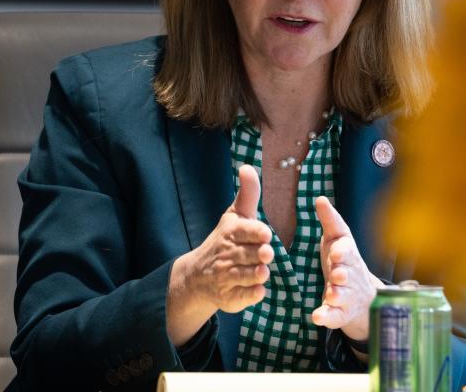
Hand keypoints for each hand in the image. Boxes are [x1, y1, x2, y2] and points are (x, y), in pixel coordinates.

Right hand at [167, 164, 273, 343]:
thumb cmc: (225, 240)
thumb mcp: (235, 215)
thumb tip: (248, 166)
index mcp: (231, 233)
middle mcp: (227, 255)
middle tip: (266, 253)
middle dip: (258, 254)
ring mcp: (227, 277)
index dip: (256, 232)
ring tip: (262, 271)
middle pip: (248, 254)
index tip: (266, 234)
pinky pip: (243, 297)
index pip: (245, 231)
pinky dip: (251, 295)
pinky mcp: (230, 297)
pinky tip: (258, 290)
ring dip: (256, 274)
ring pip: (245, 275)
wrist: (199, 275)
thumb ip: (248, 193)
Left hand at [311, 196, 379, 341]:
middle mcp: (349, 275)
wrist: (362, 295)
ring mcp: (346, 295)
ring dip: (337, 295)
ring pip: (342, 296)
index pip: (347, 251)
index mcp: (348, 255)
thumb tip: (320, 198)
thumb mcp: (338, 239)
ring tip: (331, 295)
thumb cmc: (344, 260)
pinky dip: (326, 317)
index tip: (336, 253)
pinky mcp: (339, 313)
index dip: (342, 253)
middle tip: (338, 275)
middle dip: (342, 274)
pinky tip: (317, 317)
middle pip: (347, 274)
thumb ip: (330, 221)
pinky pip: (334, 316)